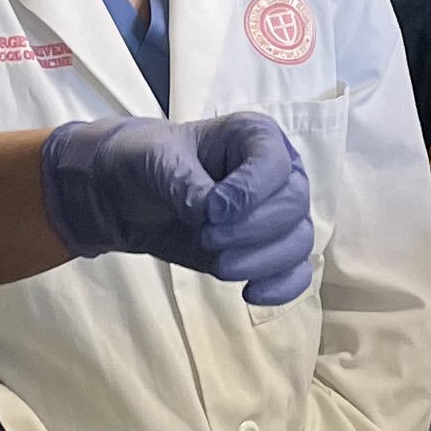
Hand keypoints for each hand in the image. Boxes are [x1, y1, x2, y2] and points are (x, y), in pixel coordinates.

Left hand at [39, 114, 313, 304]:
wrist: (132, 195)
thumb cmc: (149, 161)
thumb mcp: (157, 160)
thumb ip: (185, 183)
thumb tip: (210, 214)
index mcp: (256, 136)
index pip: (276, 165)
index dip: (249, 193)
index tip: (211, 211)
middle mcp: (278, 173)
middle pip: (294, 206)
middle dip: (251, 230)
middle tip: (207, 238)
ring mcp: (276, 214)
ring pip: (298, 243)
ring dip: (261, 262)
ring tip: (219, 267)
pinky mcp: (266, 250)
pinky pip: (295, 273)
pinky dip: (280, 288)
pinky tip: (249, 294)